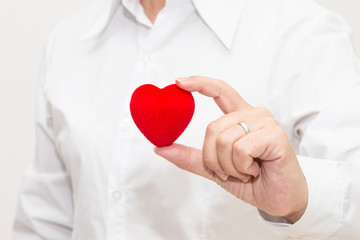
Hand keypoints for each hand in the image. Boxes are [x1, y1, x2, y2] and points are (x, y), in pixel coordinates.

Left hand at [154, 76, 307, 222]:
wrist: (279, 199)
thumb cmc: (251, 180)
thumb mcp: (214, 168)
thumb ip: (191, 157)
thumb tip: (160, 147)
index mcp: (240, 117)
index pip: (220, 90)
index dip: (200, 83)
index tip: (179, 81)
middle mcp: (252, 114)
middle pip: (213, 128)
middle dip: (213, 158)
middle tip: (230, 171)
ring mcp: (265, 122)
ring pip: (224, 139)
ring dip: (228, 166)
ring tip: (246, 170)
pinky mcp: (274, 135)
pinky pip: (240, 149)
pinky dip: (242, 167)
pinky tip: (256, 170)